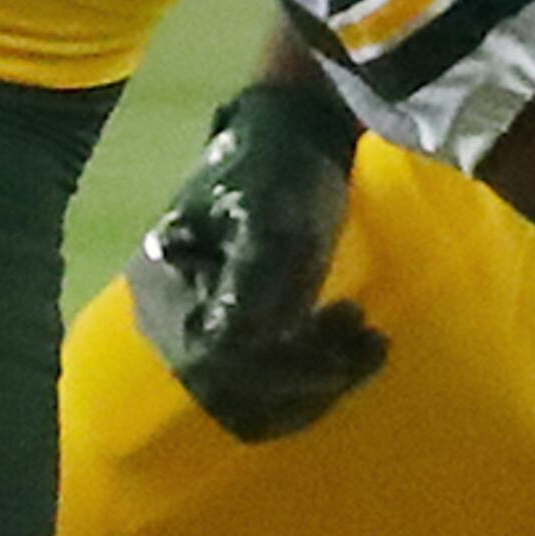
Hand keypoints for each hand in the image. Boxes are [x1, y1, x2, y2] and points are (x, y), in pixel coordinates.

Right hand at [130, 79, 388, 441]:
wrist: (296, 136)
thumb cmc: (279, 171)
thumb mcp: (270, 218)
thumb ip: (251, 279)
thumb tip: (230, 345)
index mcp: (166, 286)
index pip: (212, 360)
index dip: (279, 366)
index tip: (343, 337)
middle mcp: (173, 320)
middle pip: (232, 389)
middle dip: (306, 377)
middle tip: (368, 342)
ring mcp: (203, 331)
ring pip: (252, 399)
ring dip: (314, 385)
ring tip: (368, 342)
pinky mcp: (237, 336)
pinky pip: (265, 389)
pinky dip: (312, 382)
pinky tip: (355, 349)